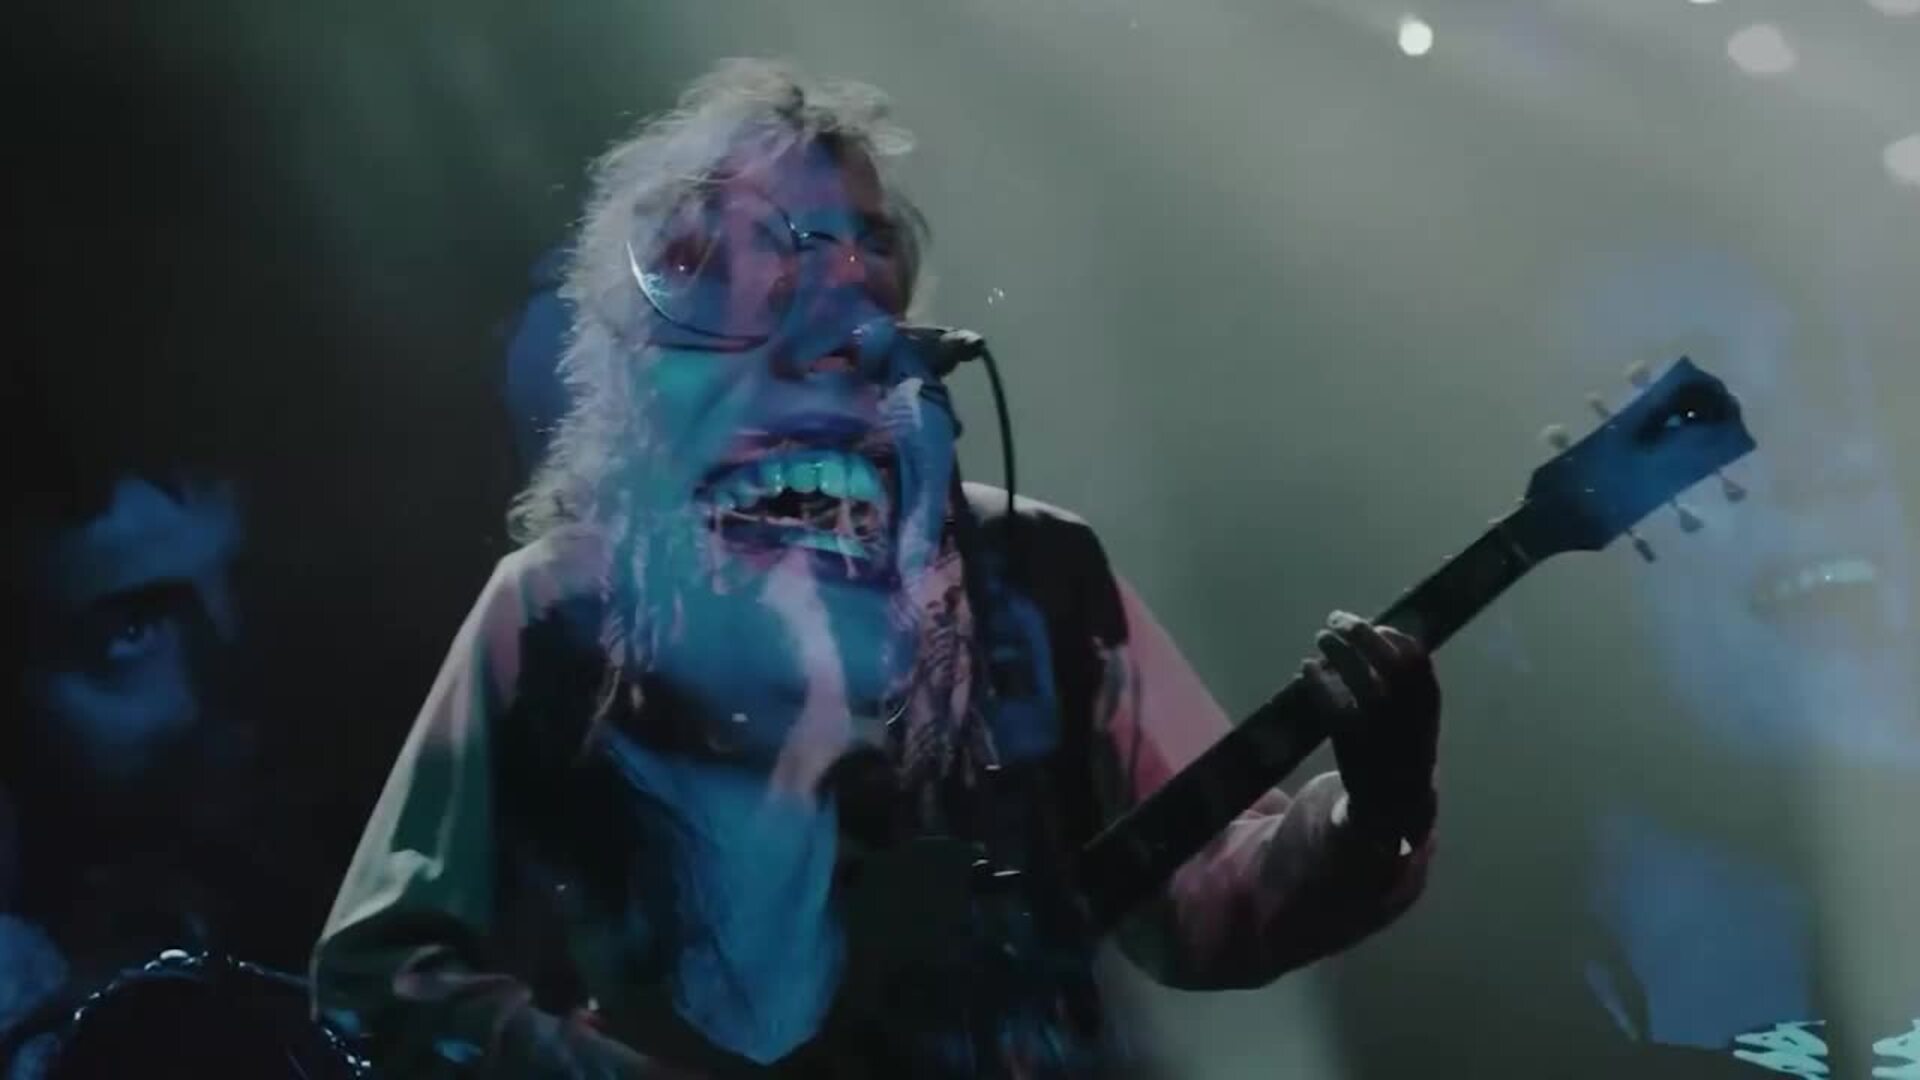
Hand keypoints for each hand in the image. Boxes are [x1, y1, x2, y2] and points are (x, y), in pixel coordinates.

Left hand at [1300, 611, 1439, 848]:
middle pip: (1387, 661)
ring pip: (1359, 678)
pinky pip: (1332, 704)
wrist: (1394, 802)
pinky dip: (1316, 682)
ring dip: (1338, 651)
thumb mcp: (1417, 714)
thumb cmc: (1402, 747)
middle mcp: (1409, 713)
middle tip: (1337, 619)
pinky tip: (1304, 668)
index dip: (1393, 636)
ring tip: (1321, 636)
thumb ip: (1405, 681)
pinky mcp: (1353, 743)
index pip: (1416, 657)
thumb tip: (1374, 633)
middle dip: (1362, 633)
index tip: (1376, 626)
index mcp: (1429, 703)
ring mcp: (1382, 727)